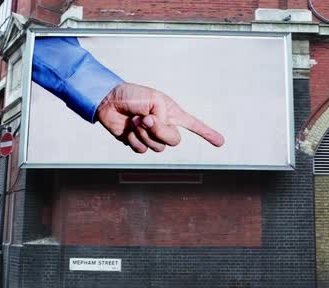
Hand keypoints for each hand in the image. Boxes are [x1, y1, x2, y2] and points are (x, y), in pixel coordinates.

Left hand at [96, 83, 224, 152]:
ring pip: (157, 147)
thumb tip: (159, 131)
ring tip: (135, 120)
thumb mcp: (154, 100)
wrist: (108, 100)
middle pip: (174, 140)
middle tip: (146, 119)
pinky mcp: (137, 142)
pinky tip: (128, 129)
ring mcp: (150, 136)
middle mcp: (164, 126)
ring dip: (144, 134)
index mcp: (172, 113)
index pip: (194, 125)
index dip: (207, 134)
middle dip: (160, 132)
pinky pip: (142, 150)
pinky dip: (134, 140)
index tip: (220, 142)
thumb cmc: (132, 95)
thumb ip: (163, 116)